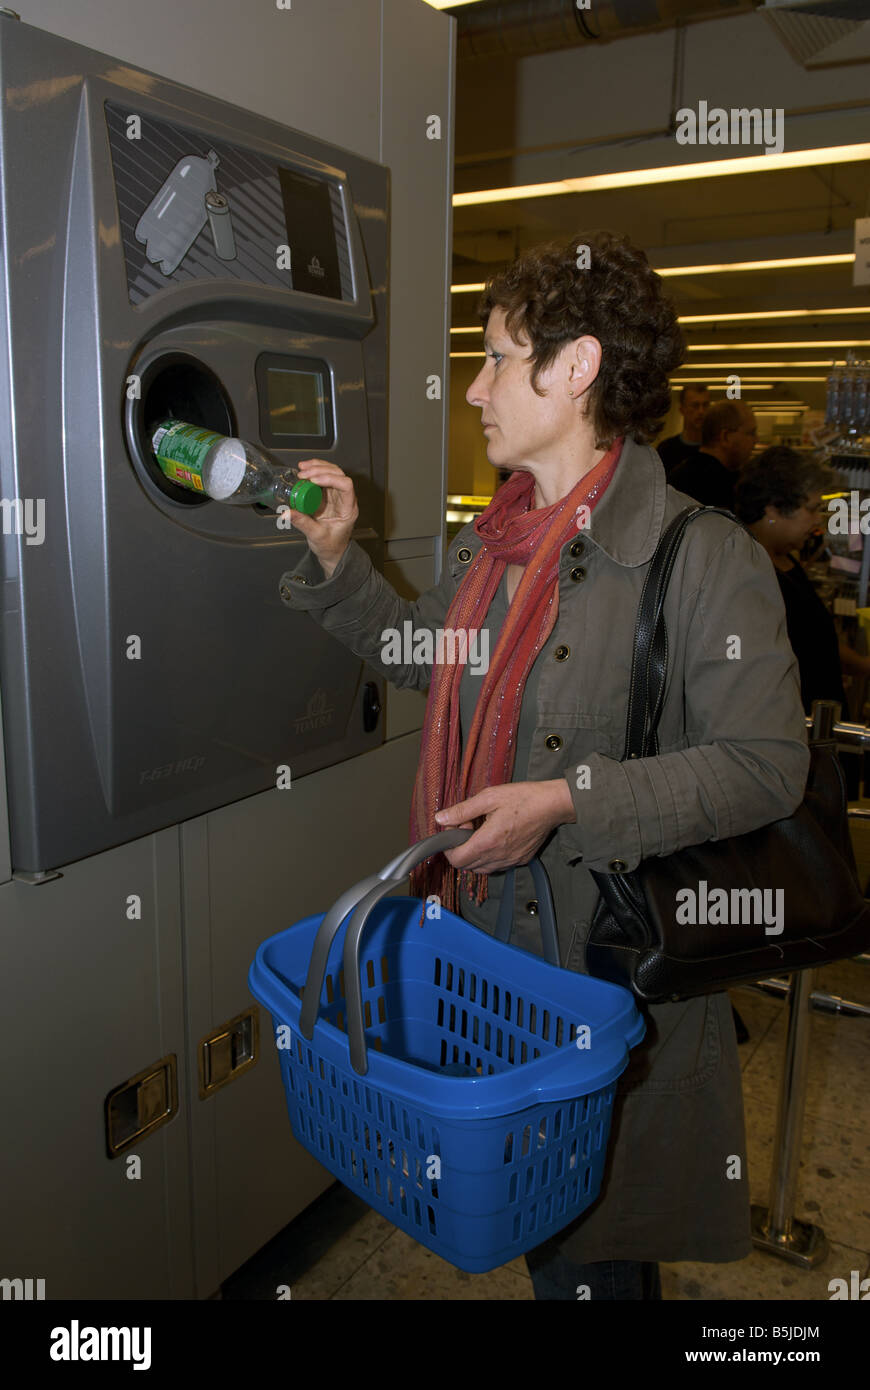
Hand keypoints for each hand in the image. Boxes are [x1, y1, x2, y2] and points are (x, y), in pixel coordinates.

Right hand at [283, 459, 357, 571]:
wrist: (332, 552)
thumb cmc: (331, 546)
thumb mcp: (316, 536)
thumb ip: (302, 523)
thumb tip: (286, 513)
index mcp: (348, 509)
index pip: (346, 485)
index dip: (331, 479)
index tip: (314, 481)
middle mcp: (344, 499)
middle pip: (338, 475)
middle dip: (320, 470)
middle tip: (304, 473)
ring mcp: (336, 496)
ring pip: (331, 472)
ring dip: (317, 467)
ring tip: (302, 467)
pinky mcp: (327, 495)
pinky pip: (323, 478)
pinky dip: (314, 471)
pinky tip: (304, 470)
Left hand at [433, 780, 575, 874]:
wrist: (552, 805)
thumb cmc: (523, 798)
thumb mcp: (489, 797)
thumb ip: (462, 810)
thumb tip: (441, 818)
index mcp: (488, 841)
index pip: (456, 859)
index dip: (450, 845)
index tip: (458, 826)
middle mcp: (498, 856)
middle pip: (466, 866)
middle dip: (461, 848)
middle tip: (470, 826)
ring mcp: (510, 860)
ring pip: (480, 868)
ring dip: (474, 853)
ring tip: (483, 831)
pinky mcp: (520, 860)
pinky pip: (496, 866)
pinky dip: (488, 856)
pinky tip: (495, 837)